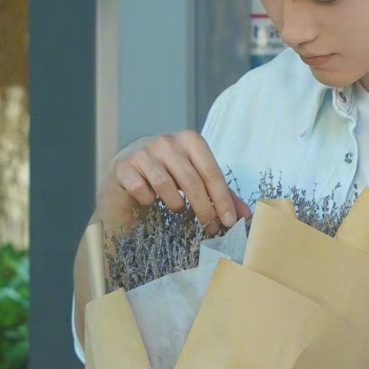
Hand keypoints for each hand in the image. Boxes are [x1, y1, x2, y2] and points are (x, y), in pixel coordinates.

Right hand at [98, 131, 250, 235]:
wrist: (126, 180)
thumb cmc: (167, 181)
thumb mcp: (196, 183)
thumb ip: (221, 195)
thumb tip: (246, 217)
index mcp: (189, 140)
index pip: (212, 172)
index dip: (222, 200)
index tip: (229, 223)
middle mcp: (165, 141)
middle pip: (191, 180)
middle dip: (204, 209)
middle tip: (210, 228)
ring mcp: (141, 152)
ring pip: (165, 185)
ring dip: (175, 204)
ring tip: (177, 209)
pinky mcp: (121, 166)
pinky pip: (140, 189)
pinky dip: (148, 200)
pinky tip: (149, 201)